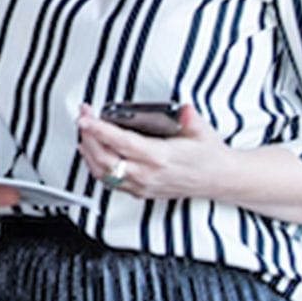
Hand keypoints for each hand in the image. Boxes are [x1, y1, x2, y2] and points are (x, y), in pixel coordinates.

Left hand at [74, 102, 226, 201]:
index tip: (86, 118)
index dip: (99, 130)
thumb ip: (188, 117)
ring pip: (104, 173)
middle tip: (82, 118)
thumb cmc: (209, 156)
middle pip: (105, 158)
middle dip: (88, 136)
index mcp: (160, 157)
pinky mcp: (141, 192)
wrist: (219, 179)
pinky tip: (91, 154)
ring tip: (84, 132)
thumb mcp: (201, 129)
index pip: (121, 142)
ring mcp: (143, 185)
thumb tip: (182, 108)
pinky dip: (95, 167)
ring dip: (88, 152)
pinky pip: (110, 182)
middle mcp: (148, 174)